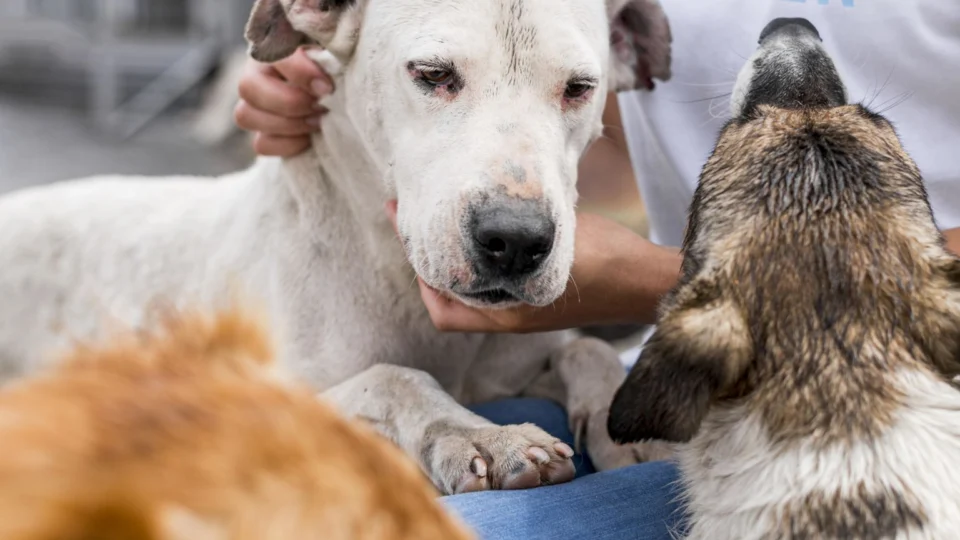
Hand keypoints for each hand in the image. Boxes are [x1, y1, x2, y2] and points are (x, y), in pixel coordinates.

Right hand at [235, 46, 334, 156]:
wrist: (341, 96)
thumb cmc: (337, 69)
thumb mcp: (334, 53)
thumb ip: (326, 54)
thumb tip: (326, 73)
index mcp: (274, 47)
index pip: (269, 53)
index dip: (297, 73)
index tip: (326, 88)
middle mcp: (257, 73)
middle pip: (248, 87)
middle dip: (289, 102)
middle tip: (320, 107)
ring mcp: (254, 105)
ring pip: (246, 116)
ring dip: (288, 124)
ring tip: (317, 121)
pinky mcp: (262, 133)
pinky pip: (261, 144)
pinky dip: (287, 144)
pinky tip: (309, 138)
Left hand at [385, 201, 680, 333]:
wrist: (644, 281)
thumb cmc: (604, 259)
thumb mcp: (550, 240)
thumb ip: (509, 235)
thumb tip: (471, 215)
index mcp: (506, 314)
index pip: (440, 305)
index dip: (417, 269)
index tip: (407, 226)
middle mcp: (508, 319)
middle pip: (448, 300)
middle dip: (427, 262)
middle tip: (413, 219)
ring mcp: (522, 312)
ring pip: (469, 293)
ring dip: (453, 262)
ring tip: (442, 219)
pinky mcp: (536, 301)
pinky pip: (492, 287)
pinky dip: (477, 264)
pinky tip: (482, 231)